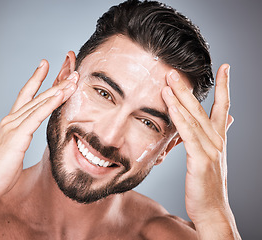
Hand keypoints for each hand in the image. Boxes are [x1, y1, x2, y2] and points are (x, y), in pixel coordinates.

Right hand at [0, 60, 77, 202]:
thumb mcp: (13, 150)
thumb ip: (20, 140)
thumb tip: (27, 140)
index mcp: (11, 123)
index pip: (26, 95)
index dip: (36, 79)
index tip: (45, 66)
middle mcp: (11, 120)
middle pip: (37, 96)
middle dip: (55, 82)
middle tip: (71, 71)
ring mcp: (13, 126)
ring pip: (39, 103)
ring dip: (58, 90)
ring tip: (73, 80)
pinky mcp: (17, 135)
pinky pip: (36, 116)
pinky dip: (49, 104)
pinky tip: (60, 95)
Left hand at [162, 64, 239, 237]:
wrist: (212, 209)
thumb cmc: (208, 183)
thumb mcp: (214, 156)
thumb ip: (218, 135)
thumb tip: (230, 119)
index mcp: (219, 138)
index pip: (224, 106)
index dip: (225, 86)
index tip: (225, 67)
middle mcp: (217, 140)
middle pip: (202, 108)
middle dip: (188, 87)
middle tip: (175, 69)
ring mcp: (210, 149)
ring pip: (193, 118)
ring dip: (180, 98)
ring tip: (168, 80)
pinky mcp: (201, 159)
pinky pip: (188, 134)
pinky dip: (179, 118)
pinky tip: (170, 106)